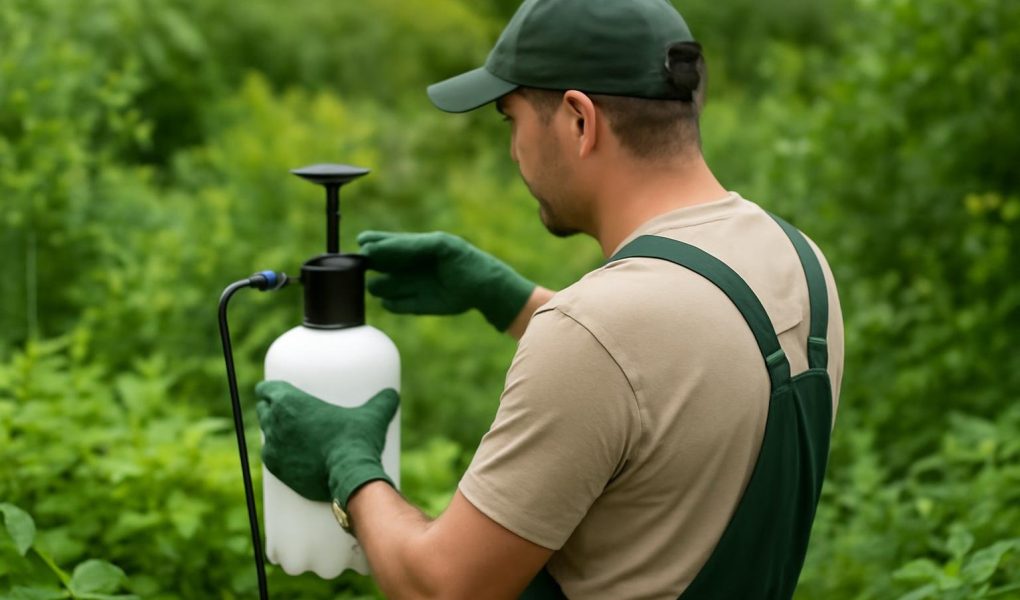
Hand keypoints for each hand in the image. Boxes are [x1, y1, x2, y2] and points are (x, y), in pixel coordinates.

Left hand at [255, 381, 398, 508]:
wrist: (349, 478)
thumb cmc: (356, 441)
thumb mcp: (373, 416)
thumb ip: (383, 402)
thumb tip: (392, 395)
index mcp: (289, 402)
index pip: (266, 389)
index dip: (272, 389)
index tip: (282, 392)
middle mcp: (275, 423)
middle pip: (265, 410)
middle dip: (273, 409)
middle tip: (292, 412)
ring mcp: (273, 448)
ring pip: (266, 433)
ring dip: (274, 431)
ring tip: (291, 433)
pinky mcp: (276, 469)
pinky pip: (270, 456)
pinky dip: (277, 454)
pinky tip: (288, 454)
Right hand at [357, 231, 535, 330]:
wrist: (485, 288)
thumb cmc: (463, 260)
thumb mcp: (438, 245)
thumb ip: (407, 245)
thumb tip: (372, 247)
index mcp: (410, 247)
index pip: (380, 243)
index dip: (369, 244)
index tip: (362, 244)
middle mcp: (405, 267)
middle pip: (374, 266)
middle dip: (367, 267)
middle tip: (364, 266)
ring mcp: (408, 286)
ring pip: (379, 287)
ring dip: (380, 286)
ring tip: (388, 284)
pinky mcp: (415, 305)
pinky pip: (394, 306)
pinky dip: (394, 303)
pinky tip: (400, 299)